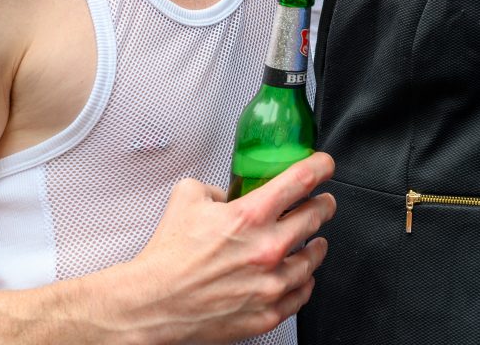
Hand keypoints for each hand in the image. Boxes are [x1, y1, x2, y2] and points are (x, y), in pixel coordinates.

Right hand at [105, 152, 335, 343]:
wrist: (154, 303)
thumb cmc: (168, 255)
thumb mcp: (187, 197)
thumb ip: (215, 187)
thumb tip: (228, 193)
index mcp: (249, 216)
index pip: (299, 180)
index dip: (319, 167)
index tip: (325, 165)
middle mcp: (266, 248)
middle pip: (315, 217)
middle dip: (324, 205)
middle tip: (325, 202)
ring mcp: (269, 283)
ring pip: (313, 258)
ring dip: (317, 245)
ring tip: (317, 241)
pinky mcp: (266, 313)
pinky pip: (300, 294)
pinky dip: (305, 282)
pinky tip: (302, 276)